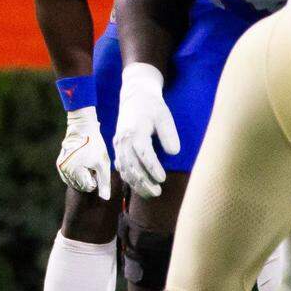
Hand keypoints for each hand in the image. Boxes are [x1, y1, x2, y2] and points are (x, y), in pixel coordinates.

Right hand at [56, 107, 111, 200]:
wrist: (82, 128)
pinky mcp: (60, 164)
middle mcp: (63, 170)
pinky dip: (77, 173)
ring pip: (75, 182)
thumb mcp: (103, 164)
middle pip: (80, 186)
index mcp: (73, 170)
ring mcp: (60, 167)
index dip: (95, 179)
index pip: (88, 187)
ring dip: (82, 175)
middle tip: (91, 163)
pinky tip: (81, 162)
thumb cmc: (94, 145)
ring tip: (85, 161)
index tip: (95, 166)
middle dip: (88, 177)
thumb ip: (104, 183)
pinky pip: (70, 177)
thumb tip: (105, 198)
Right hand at [113, 63, 179, 198]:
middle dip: (144, 181)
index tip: (163, 179)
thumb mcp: (164, 116)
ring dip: (136, 183)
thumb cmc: (152, 107)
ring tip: (151, 193)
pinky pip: (120, 166)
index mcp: (135, 131)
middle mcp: (123, 140)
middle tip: (158, 192)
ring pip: (124, 168)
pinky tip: (138, 186)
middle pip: (131, 165)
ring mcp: (118, 144)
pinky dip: (128, 178)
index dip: (152, 167)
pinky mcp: (117, 147)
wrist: (134, 96)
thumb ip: (169, 134)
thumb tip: (173, 153)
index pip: (143, 153)